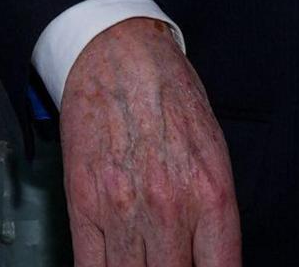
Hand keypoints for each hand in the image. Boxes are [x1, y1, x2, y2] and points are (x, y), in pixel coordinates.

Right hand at [57, 16, 242, 266]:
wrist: (117, 52)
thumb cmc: (167, 95)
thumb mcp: (213, 153)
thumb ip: (214, 214)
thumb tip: (210, 260)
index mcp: (211, 196)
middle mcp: (170, 208)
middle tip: (170, 261)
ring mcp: (123, 209)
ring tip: (142, 262)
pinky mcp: (84, 204)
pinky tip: (115, 263)